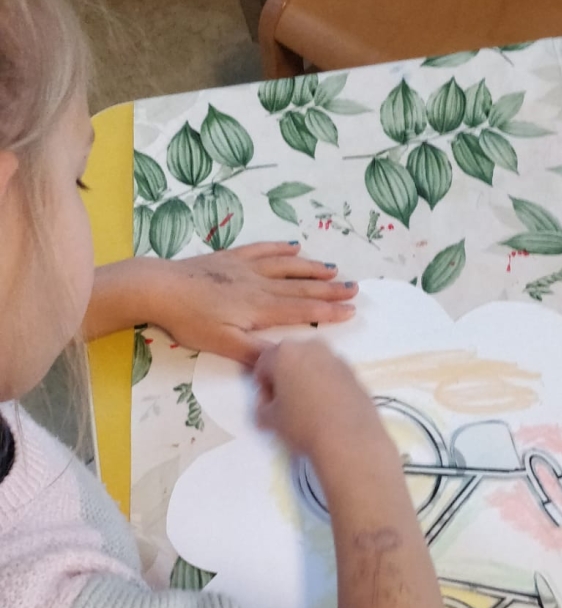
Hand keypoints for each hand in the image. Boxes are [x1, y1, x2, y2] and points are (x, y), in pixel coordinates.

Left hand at [149, 243, 357, 360]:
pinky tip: (293, 245)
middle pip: (301, 287)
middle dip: (329, 289)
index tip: (351, 311)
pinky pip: (262, 250)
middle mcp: (259, 285)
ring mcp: (245, 268)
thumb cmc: (190, 320)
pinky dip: (280, 248)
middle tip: (355, 288)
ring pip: (286, 266)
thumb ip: (256, 354)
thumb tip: (286, 361)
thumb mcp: (222, 345)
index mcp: (260, 308)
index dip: (328, 312)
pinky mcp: (229, 258)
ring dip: (311, 268)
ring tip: (332, 269)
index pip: (302, 311)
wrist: (160, 288)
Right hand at [254, 339, 387, 466]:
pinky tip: (328, 410)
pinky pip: (332, 376)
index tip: (267, 404)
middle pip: (290, 359)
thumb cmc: (303, 424)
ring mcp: (336, 358)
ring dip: (307, 380)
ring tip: (308, 408)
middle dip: (285, 378)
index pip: (263, 363)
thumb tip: (268, 405)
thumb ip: (263, 407)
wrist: (350, 438)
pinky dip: (326, 387)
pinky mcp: (355, 373)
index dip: (262, 385)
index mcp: (285, 352)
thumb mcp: (270, 420)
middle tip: (285, 404)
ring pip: (313, 365)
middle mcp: (311, 347)